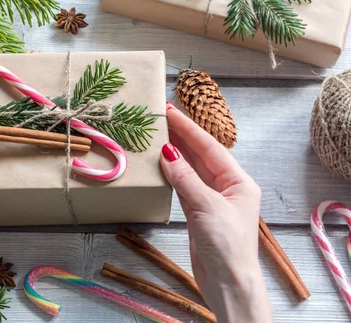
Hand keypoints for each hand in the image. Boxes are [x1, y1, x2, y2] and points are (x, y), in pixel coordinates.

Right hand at [160, 102, 271, 322]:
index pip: (210, 147)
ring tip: (156, 134)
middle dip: (181, 136)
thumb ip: (186, 179)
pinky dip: (171, 174)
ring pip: (189, 169)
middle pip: (200, 155)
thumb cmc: (227, 246)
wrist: (227, 284)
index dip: (189, 128)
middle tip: (160, 117)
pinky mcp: (197, 213)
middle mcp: (226, 187)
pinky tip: (159, 162)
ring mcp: (210, 199)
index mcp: (239, 181)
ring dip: (174, 153)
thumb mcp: (207, 207)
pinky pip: (183, 186)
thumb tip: (167, 153)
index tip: (171, 111)